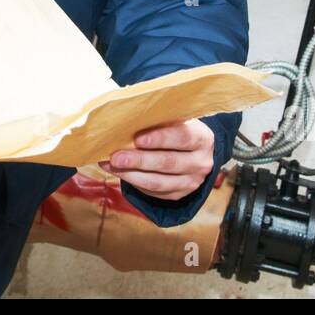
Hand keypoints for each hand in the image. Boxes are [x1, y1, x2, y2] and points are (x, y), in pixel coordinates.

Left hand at [100, 119, 214, 201]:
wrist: (193, 153)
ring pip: (158, 182)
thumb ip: (160, 120)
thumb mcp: (176, 121)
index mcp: (202, 138)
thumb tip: (126, 120)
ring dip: (131, 174)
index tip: (137, 138)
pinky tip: (117, 172)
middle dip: (139, 160)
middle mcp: (201, 162)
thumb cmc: (177, 130)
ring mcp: (191, 182)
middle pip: (168, 163)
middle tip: (116, 156)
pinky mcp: (178, 194)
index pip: (183, 138)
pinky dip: (133, 181)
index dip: (160, 138)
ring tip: (111, 165)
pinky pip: (153, 191)